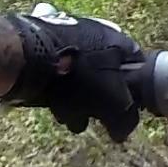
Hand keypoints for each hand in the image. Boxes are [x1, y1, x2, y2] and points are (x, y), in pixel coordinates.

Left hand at [1, 3, 142, 141]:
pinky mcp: (46, 41)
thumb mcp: (114, 104)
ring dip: (78, 98)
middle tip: (96, 116)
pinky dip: (59, 88)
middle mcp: (98, 32)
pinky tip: (53, 103)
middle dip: (101, 99)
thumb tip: (123, 133)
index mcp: (119, 41)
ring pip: (82, 75)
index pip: (138, 67)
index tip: (127, 108)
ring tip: (70, 115)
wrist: (29, 58)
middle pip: (107, 74)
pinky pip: (59, 71)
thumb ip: (126, 118)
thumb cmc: (80, 78)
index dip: (135, 90)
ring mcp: (70, 35)